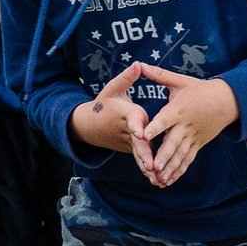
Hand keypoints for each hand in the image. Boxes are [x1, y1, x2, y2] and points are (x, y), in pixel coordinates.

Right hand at [69, 62, 154, 178]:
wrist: (89, 124)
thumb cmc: (104, 103)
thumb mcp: (112, 89)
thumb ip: (126, 78)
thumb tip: (137, 64)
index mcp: (126, 113)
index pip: (133, 119)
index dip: (137, 125)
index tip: (141, 132)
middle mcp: (128, 130)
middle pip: (137, 143)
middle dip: (143, 154)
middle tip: (150, 164)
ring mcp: (128, 142)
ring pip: (139, 154)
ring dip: (146, 166)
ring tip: (156, 177)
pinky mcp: (131, 149)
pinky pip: (140, 159)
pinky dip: (146, 170)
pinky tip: (157, 181)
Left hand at [136, 63, 239, 187]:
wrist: (228, 101)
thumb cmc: (200, 89)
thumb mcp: (180, 81)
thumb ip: (159, 75)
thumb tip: (140, 64)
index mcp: (178, 110)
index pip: (165, 119)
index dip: (155, 127)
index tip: (144, 135)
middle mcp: (185, 126)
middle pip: (173, 142)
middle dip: (163, 155)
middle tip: (153, 167)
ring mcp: (193, 137)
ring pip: (181, 154)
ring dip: (170, 167)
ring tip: (159, 178)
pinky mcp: (198, 144)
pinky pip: (188, 159)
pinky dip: (179, 170)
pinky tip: (169, 180)